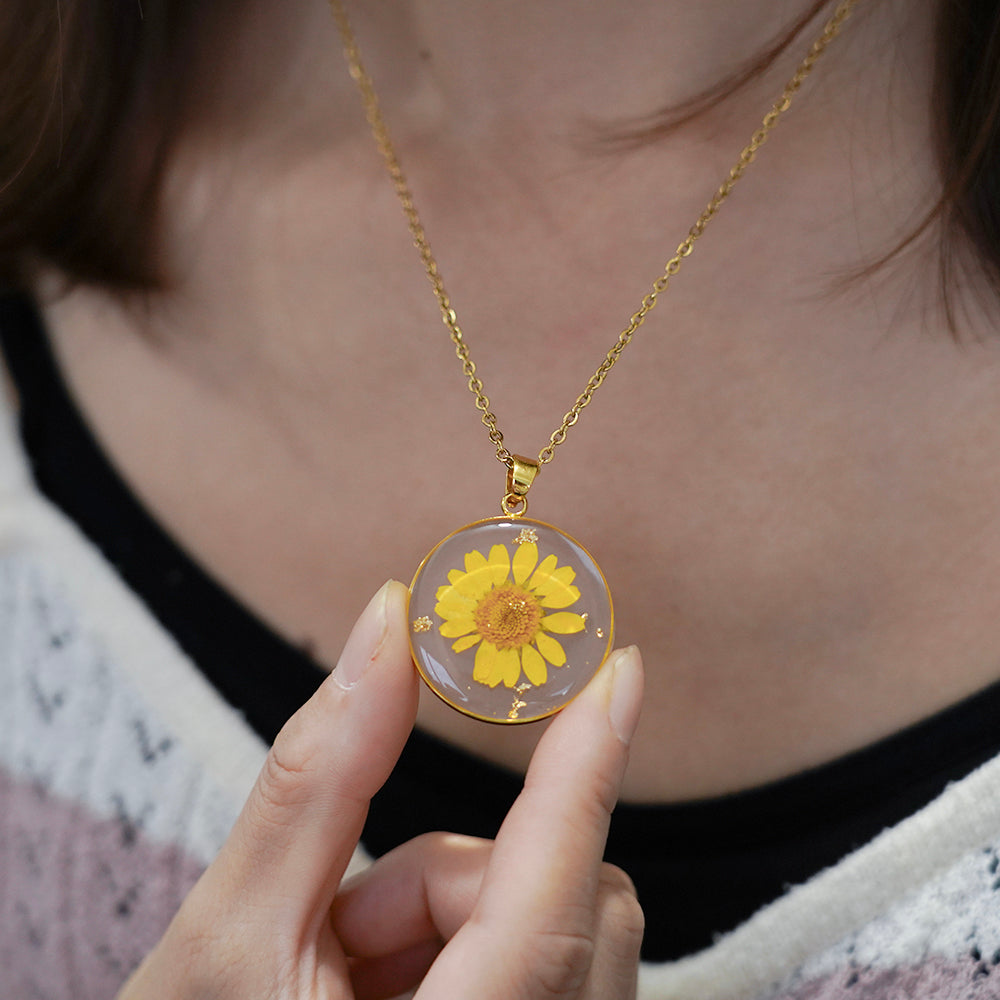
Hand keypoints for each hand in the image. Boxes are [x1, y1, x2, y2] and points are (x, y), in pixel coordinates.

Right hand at [118, 580, 644, 998]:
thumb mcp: (232, 931)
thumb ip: (322, 773)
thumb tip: (391, 625)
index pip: (554, 905)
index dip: (589, 772)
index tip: (619, 670)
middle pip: (566, 907)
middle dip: (453, 880)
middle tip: (346, 923)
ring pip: (561, 928)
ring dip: (455, 915)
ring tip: (347, 970)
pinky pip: (553, 964)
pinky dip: (475, 945)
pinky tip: (381, 989)